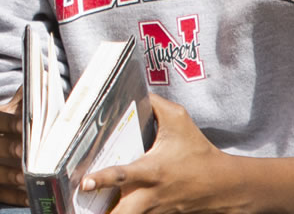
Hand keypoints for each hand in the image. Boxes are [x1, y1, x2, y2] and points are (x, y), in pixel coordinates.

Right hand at [0, 86, 25, 205]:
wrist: (5, 143)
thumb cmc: (16, 120)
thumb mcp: (21, 106)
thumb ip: (30, 94)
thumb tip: (43, 78)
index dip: (5, 121)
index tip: (22, 125)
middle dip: (6, 149)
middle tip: (25, 153)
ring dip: (6, 175)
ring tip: (26, 177)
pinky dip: (9, 195)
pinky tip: (28, 195)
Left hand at [81, 94, 252, 213]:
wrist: (218, 185)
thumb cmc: (197, 151)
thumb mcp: (180, 121)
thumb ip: (156, 105)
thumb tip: (136, 92)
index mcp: (152, 170)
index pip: (123, 176)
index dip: (102, 179)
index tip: (85, 182)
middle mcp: (147, 195)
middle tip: (75, 210)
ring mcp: (149, 210)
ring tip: (81, 211)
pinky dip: (119, 213)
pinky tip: (105, 208)